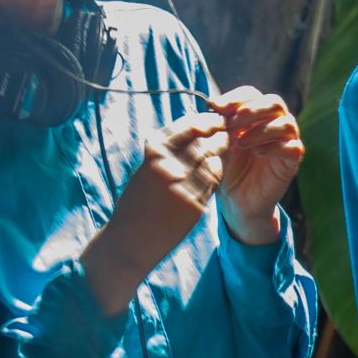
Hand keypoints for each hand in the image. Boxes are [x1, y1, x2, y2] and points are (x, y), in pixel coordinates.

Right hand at [82, 113, 230, 312]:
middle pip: (203, 140)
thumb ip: (166, 153)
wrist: (131, 240)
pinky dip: (218, 170)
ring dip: (221, 149)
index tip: (213, 118)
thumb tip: (192, 134)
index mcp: (153, 154)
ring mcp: (183, 185)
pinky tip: (218, 166)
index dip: (204, 119)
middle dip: (217, 131)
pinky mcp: (195, 205)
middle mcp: (169, 166)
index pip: (186, 126)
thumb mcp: (146, 170)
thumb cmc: (137, 203)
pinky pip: (214, 180)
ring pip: (212, 159)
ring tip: (226, 143)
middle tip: (227, 128)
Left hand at [211, 85, 303, 244]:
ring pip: (286, 122)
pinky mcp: (291, 162)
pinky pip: (293, 146)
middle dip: (251, 110)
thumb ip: (218, 124)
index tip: (215, 107)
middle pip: (274, 102)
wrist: (235, 201)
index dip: (235, 97)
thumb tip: (213, 104)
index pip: (252, 94)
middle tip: (231, 124)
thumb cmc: (227, 169)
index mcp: (256, 117)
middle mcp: (274, 125)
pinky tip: (258, 153)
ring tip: (241, 143)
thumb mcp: (218, 143)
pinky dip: (275, 146)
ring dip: (261, 129)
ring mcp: (286, 142)